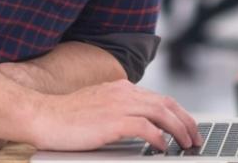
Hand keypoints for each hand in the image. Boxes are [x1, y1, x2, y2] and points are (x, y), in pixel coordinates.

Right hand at [28, 80, 198, 151]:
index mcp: (121, 88)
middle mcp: (124, 92)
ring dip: (178, 129)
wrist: (42, 115)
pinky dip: (158, 138)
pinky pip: (146, 128)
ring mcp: (119, 104)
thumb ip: (118, 112)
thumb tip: (139, 128)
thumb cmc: (65, 117)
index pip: (159, 98)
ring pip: (161, 113)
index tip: (186, 126)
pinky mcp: (113, 121)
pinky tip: (162, 148)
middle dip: (185, 121)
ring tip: (186, 144)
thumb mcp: (98, 108)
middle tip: (195, 138)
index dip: (177, 113)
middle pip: (166, 103)